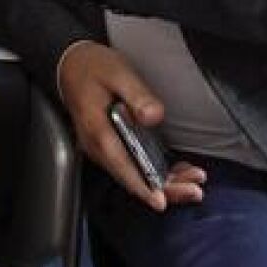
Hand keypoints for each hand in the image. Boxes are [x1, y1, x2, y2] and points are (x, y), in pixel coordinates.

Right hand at [56, 42, 205, 211]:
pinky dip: (155, 174)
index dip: (142, 186)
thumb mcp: (117, 73)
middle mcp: (98, 147)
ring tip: (193, 184)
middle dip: (164, 189)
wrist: (72, 66)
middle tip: (194, 190)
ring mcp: (103, 150)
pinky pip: (132, 167)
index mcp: (98, 131)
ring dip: (164, 183)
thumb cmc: (92, 68)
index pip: (121, 166)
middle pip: (131, 178)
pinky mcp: (110, 148)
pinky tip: (178, 173)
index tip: (160, 201)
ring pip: (134, 176)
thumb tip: (153, 116)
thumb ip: (137, 94)